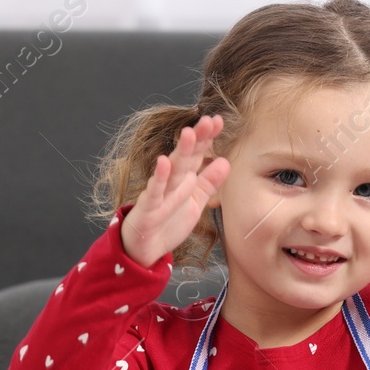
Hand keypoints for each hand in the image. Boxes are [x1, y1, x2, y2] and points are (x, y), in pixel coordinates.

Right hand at [120, 113, 230, 268]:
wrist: (144, 249)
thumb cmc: (168, 222)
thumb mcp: (195, 202)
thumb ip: (209, 183)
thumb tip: (226, 161)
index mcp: (184, 179)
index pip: (197, 154)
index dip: (207, 139)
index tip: (218, 121)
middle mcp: (172, 182)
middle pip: (186, 156)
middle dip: (197, 138)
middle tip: (208, 120)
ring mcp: (159, 192)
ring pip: (172, 170)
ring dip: (180, 152)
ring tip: (189, 133)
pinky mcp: (149, 207)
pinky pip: (154, 191)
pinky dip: (159, 177)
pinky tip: (164, 162)